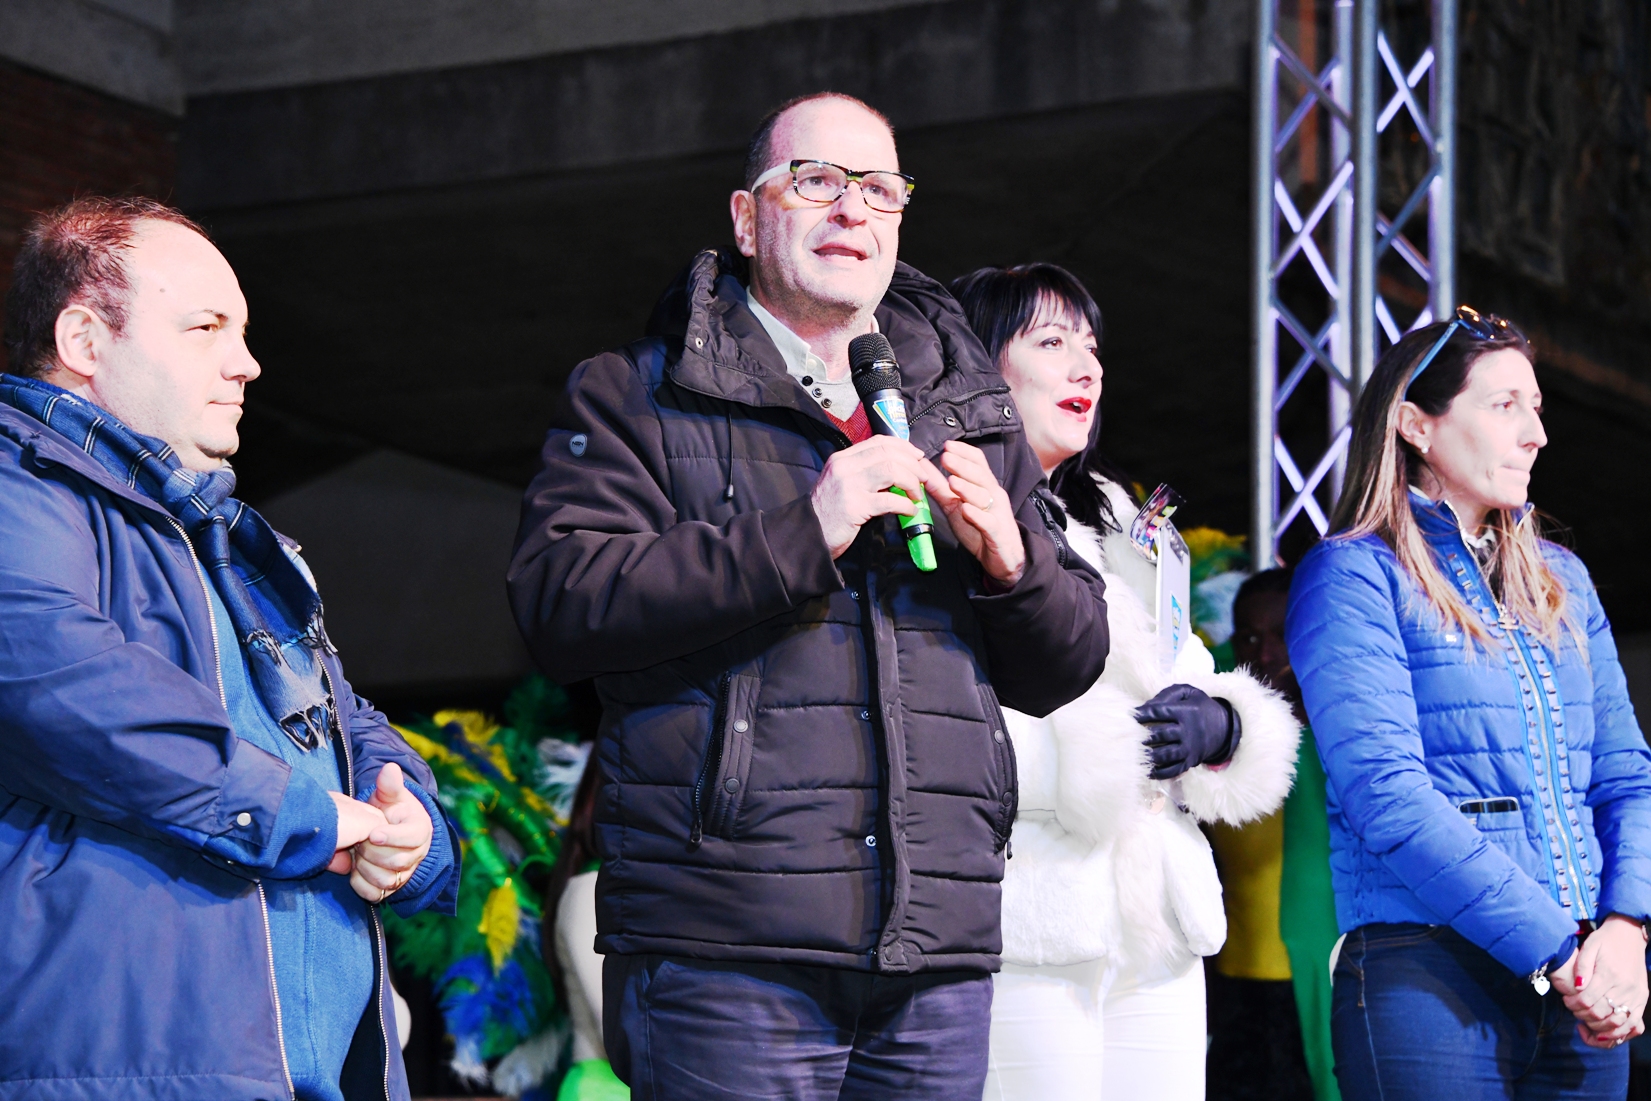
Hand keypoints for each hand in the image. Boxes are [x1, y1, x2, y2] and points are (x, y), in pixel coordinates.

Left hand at [329, 763, 434, 903]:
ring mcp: (405, 874)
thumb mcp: (390, 796)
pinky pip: (376, 895)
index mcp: (420, 830)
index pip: (412, 837)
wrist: (389, 834)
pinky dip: (361, 886)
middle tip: (358, 841)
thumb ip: (389, 785)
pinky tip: (354, 871)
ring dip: (366, 868)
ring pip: (387, 880)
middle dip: (372, 852)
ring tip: (356, 855)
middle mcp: (417, 855)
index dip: (393, 837)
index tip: (373, 833)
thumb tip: (390, 769)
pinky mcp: (391, 889)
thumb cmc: (390, 812)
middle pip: (397, 861)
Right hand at [811, 436, 933, 558]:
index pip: (879, 442)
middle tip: (923, 478)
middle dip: (913, 465)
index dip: (903, 447)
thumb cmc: (830, 512)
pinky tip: (910, 511)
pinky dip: (906, 506)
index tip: (918, 457)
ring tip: (917, 495)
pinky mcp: (854, 507)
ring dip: (911, 482)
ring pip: (891, 471)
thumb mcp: (843, 483)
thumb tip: (897, 470)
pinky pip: (889, 501)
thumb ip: (864, 473)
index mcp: (843, 458)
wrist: (808, 534)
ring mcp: (849, 485)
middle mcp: (845, 466)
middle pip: (888, 454)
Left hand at [926, 440, 1024, 586]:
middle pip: (980, 476)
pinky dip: (977, 515)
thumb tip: (922, 467)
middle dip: (963, 466)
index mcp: (984, 486)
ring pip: (984, 497)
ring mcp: (997, 513)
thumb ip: (939, 487)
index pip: (979, 462)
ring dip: (968, 488)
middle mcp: (993, 495)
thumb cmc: (979, 527)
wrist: (1002, 557)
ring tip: (952, 481)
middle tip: (946, 458)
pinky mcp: (997, 533)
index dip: (964, 452)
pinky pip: (988, 522)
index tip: (948, 445)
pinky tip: (966, 510)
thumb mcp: (954, 505)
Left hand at [1134, 684, 1238, 779]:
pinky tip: (1145, 771)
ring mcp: (1188, 749)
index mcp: (1186, 712)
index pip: (1159, 712)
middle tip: (1127, 737)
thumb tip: (1147, 705)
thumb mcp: (1189, 693)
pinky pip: (1173, 770)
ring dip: (1148, 756)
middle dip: (1143, 736)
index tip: (1128, 716)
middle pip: (1161, 734)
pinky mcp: (1189, 762)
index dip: (1142, 714)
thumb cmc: (1198, 707)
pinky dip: (1159, 773)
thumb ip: (1168, 694)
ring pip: (1166, 754)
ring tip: (1133, 755)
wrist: (1222, 728)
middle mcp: (1188, 731)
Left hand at [1555, 917, 1648, 1047]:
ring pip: (1618, 1024)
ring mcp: (1636, 996)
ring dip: (1599, 1028)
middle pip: (1601, 1014)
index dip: (1573, 1004)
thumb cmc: (1606, 940)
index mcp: (1610, 974)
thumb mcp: (1589, 946)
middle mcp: (1626, 988)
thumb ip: (1582, 966)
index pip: (1587, 1000)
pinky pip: (1634, 1025)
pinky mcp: (1642, 1000)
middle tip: (1575, 1009)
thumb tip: (1577, 986)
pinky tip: (1606, 1032)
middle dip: (1583, 1016)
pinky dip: (1620, 1033)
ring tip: (1587, 1021)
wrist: (1630, 936)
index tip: (1567, 1000)